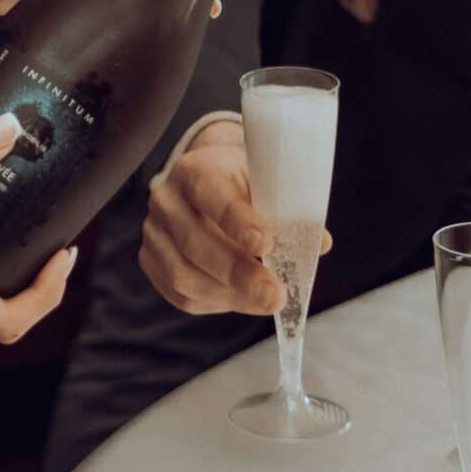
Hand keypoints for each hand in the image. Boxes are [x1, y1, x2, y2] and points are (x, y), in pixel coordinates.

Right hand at [140, 117, 330, 314]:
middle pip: (195, 242)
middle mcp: (166, 199)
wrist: (207, 179)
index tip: (267, 244)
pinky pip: (180, 293)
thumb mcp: (265, 180)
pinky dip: (216, 302)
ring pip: (184, 274)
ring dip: (229, 294)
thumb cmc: (243, 182)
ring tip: (265, 300)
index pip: (211, 194)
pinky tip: (241, 298)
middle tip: (275, 294)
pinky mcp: (152, 261)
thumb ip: (289, 208)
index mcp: (195, 169)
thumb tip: (318, 243)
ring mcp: (154, 232)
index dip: (238, 221)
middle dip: (238, 273)